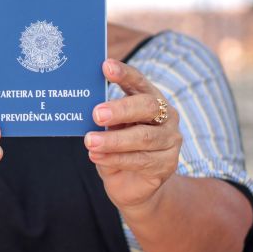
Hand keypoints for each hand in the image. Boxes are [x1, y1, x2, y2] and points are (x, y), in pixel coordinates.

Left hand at [85, 59, 181, 212]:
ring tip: (90, 142)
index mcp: (150, 99)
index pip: (139, 82)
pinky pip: (140, 160)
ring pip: (143, 138)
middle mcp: (166, 116)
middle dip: (121, 109)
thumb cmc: (117, 147)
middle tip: (96, 114)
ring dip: (113, 140)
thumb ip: (104, 114)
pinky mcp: (168, 164)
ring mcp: (170, 140)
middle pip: (147, 107)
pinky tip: (97, 156)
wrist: (131, 185)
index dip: (124, 74)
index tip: (106, 66)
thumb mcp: (110, 127)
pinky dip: (115, 158)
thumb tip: (81, 102)